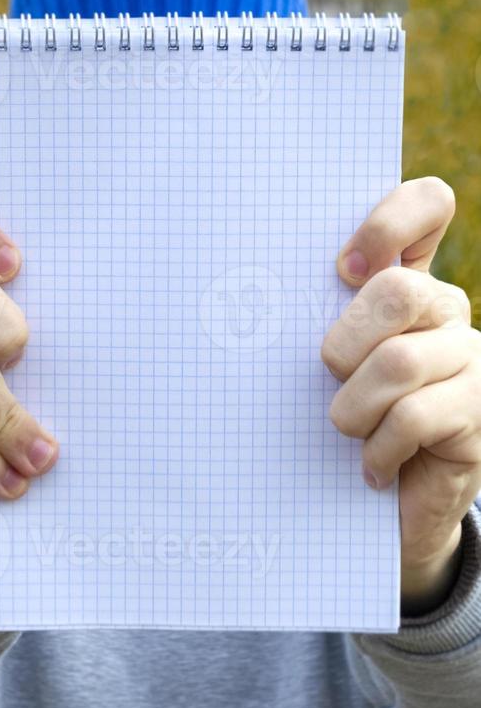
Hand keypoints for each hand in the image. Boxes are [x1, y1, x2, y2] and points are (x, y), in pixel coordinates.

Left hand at [321, 177, 480, 615]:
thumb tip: (250, 290)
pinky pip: (412, 417)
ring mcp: (471, 358)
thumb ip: (319, 318)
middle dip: (343, 343)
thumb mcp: (331, 362)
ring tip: (347, 431)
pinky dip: (377, 448)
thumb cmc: (349, 418)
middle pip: (398, 290)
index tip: (342, 270)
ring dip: (352, 407)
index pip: (427, 204)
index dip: (390, 220)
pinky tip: (372, 467)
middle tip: (331, 377)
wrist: (393, 502)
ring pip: (398, 361)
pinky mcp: (477, 411)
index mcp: (407, 282)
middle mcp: (447, 309)